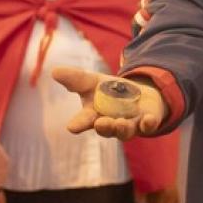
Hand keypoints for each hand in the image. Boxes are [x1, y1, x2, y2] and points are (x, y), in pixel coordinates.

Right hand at [53, 66, 167, 140]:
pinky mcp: (147, 123)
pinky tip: (148, 119)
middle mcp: (111, 124)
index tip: (72, 126)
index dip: (78, 124)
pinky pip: (148, 126)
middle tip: (101, 123)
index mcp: (94, 115)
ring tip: (120, 122)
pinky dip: (148, 124)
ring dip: (123, 128)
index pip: (84, 121)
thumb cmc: (109, 91)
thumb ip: (76, 79)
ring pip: (126, 131)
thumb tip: (54, 71)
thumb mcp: (92, 82)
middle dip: (104, 127)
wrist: (138, 94)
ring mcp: (130, 125)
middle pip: (106, 129)